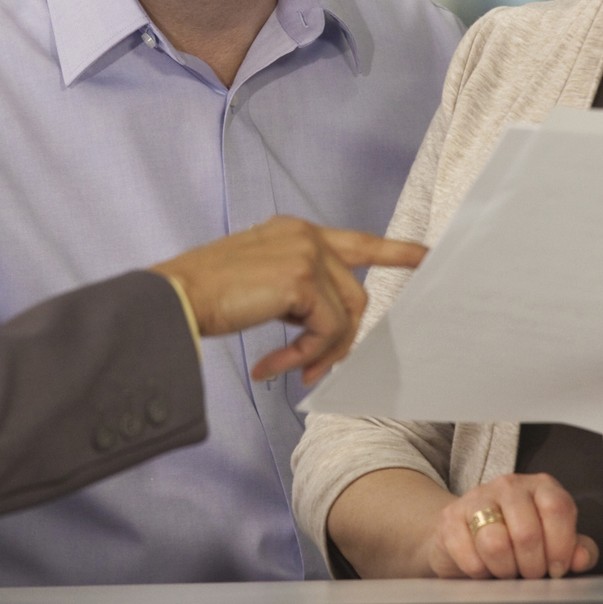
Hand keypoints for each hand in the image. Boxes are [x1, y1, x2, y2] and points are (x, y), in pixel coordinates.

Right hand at [154, 216, 424, 384]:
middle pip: (355, 292)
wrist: (176, 299)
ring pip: (345, 315)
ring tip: (292, 372)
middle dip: (342, 339)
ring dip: (322, 352)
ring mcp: (306, 252)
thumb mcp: (260, 284)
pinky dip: (306, 354)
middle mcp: (304, 234)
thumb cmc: (206, 297)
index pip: (356, 240)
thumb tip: (327, 327)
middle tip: (313, 371)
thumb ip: (297, 291)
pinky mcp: (303, 278)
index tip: (426, 257)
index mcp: (294, 231)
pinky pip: (327, 330)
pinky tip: (273, 365)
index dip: (394, 251)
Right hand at [424, 473, 595, 579]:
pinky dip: (480, 572)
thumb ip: (576, 550)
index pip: (557, 508)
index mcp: (541, 487)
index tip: (557, 568)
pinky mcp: (450, 519)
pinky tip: (484, 568)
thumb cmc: (519, 542)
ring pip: (496, 544)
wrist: (468, 537)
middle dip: (532, 566)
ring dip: (505, 569)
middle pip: (527, 532)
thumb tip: (581, 559)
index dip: (561, 546)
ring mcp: (476, 498)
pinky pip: (469, 556)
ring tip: (507, 571)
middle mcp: (509, 486)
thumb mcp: (554, 543)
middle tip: (530, 574)